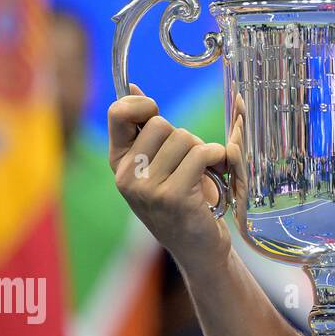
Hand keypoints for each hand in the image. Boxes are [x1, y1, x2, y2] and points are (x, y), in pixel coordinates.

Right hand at [107, 84, 230, 270]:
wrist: (199, 247)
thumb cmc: (184, 200)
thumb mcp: (158, 164)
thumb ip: (146, 130)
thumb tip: (131, 88)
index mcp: (119, 163)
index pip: (118, 113)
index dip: (143, 105)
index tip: (158, 114)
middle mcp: (126, 176)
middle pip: (162, 123)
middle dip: (185, 137)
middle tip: (191, 164)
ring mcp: (147, 188)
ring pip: (184, 138)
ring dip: (203, 151)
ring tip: (203, 174)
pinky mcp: (173, 197)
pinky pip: (201, 154)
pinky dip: (216, 158)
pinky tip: (216, 175)